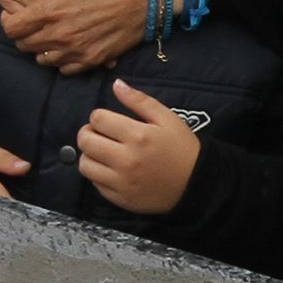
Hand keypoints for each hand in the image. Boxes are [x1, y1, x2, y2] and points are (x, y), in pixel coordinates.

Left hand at [0, 0, 141, 75]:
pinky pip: (65, 70)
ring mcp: (77, 50)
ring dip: (41, 48)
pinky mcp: (92, 60)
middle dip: (23, 34)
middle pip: (24, 45)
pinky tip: (67, 45)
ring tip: (50, 33)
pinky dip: (61, 60)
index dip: (8, 21)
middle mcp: (60, 34)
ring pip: (42, 59)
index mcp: (51, 9)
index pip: (12, 28)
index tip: (15, 14)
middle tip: (32, 22)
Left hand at [73, 78, 201, 213]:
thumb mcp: (167, 118)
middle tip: (99, 134)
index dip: (98, 116)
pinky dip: (98, 174)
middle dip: (88, 132)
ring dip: (89, 155)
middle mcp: (126, 159)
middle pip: (85, 141)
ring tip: (102, 152)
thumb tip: (116, 84)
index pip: (97, 119)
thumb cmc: (182, 147)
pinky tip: (110, 169)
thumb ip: (140, 100)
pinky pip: (95, 184)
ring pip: (85, 165)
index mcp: (137, 136)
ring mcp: (121, 182)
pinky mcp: (120, 198)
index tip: (107, 120)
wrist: (196, 183)